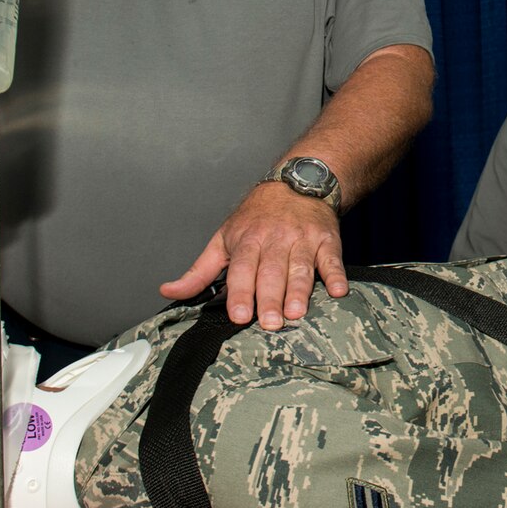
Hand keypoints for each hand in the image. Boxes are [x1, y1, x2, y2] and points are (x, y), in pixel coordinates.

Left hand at [158, 181, 349, 328]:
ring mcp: (303, 240)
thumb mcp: (223, 238)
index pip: (241, 270)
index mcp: (247, 241)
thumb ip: (199, 271)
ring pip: (301, 268)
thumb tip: (168, 291)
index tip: (240, 315)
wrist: (297, 183)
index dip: (241, 293)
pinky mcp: (327, 241)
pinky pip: (332, 259)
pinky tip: (338, 290)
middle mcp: (275, 239)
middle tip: (271, 323)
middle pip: (272, 272)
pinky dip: (336, 275)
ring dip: (300, 291)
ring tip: (297, 313)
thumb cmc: (257, 217)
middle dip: (270, 298)